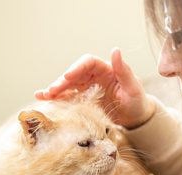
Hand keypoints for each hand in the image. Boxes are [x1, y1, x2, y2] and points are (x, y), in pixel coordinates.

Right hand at [34, 48, 153, 128]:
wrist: (136, 118)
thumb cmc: (137, 101)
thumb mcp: (133, 87)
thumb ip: (124, 70)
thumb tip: (115, 50)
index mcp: (106, 69)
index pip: (88, 63)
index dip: (76, 68)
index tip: (68, 77)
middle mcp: (94, 76)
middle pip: (74, 75)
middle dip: (61, 82)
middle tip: (52, 91)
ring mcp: (87, 88)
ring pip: (68, 85)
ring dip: (55, 90)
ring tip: (43, 96)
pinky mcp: (83, 100)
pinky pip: (68, 97)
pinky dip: (57, 98)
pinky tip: (43, 99)